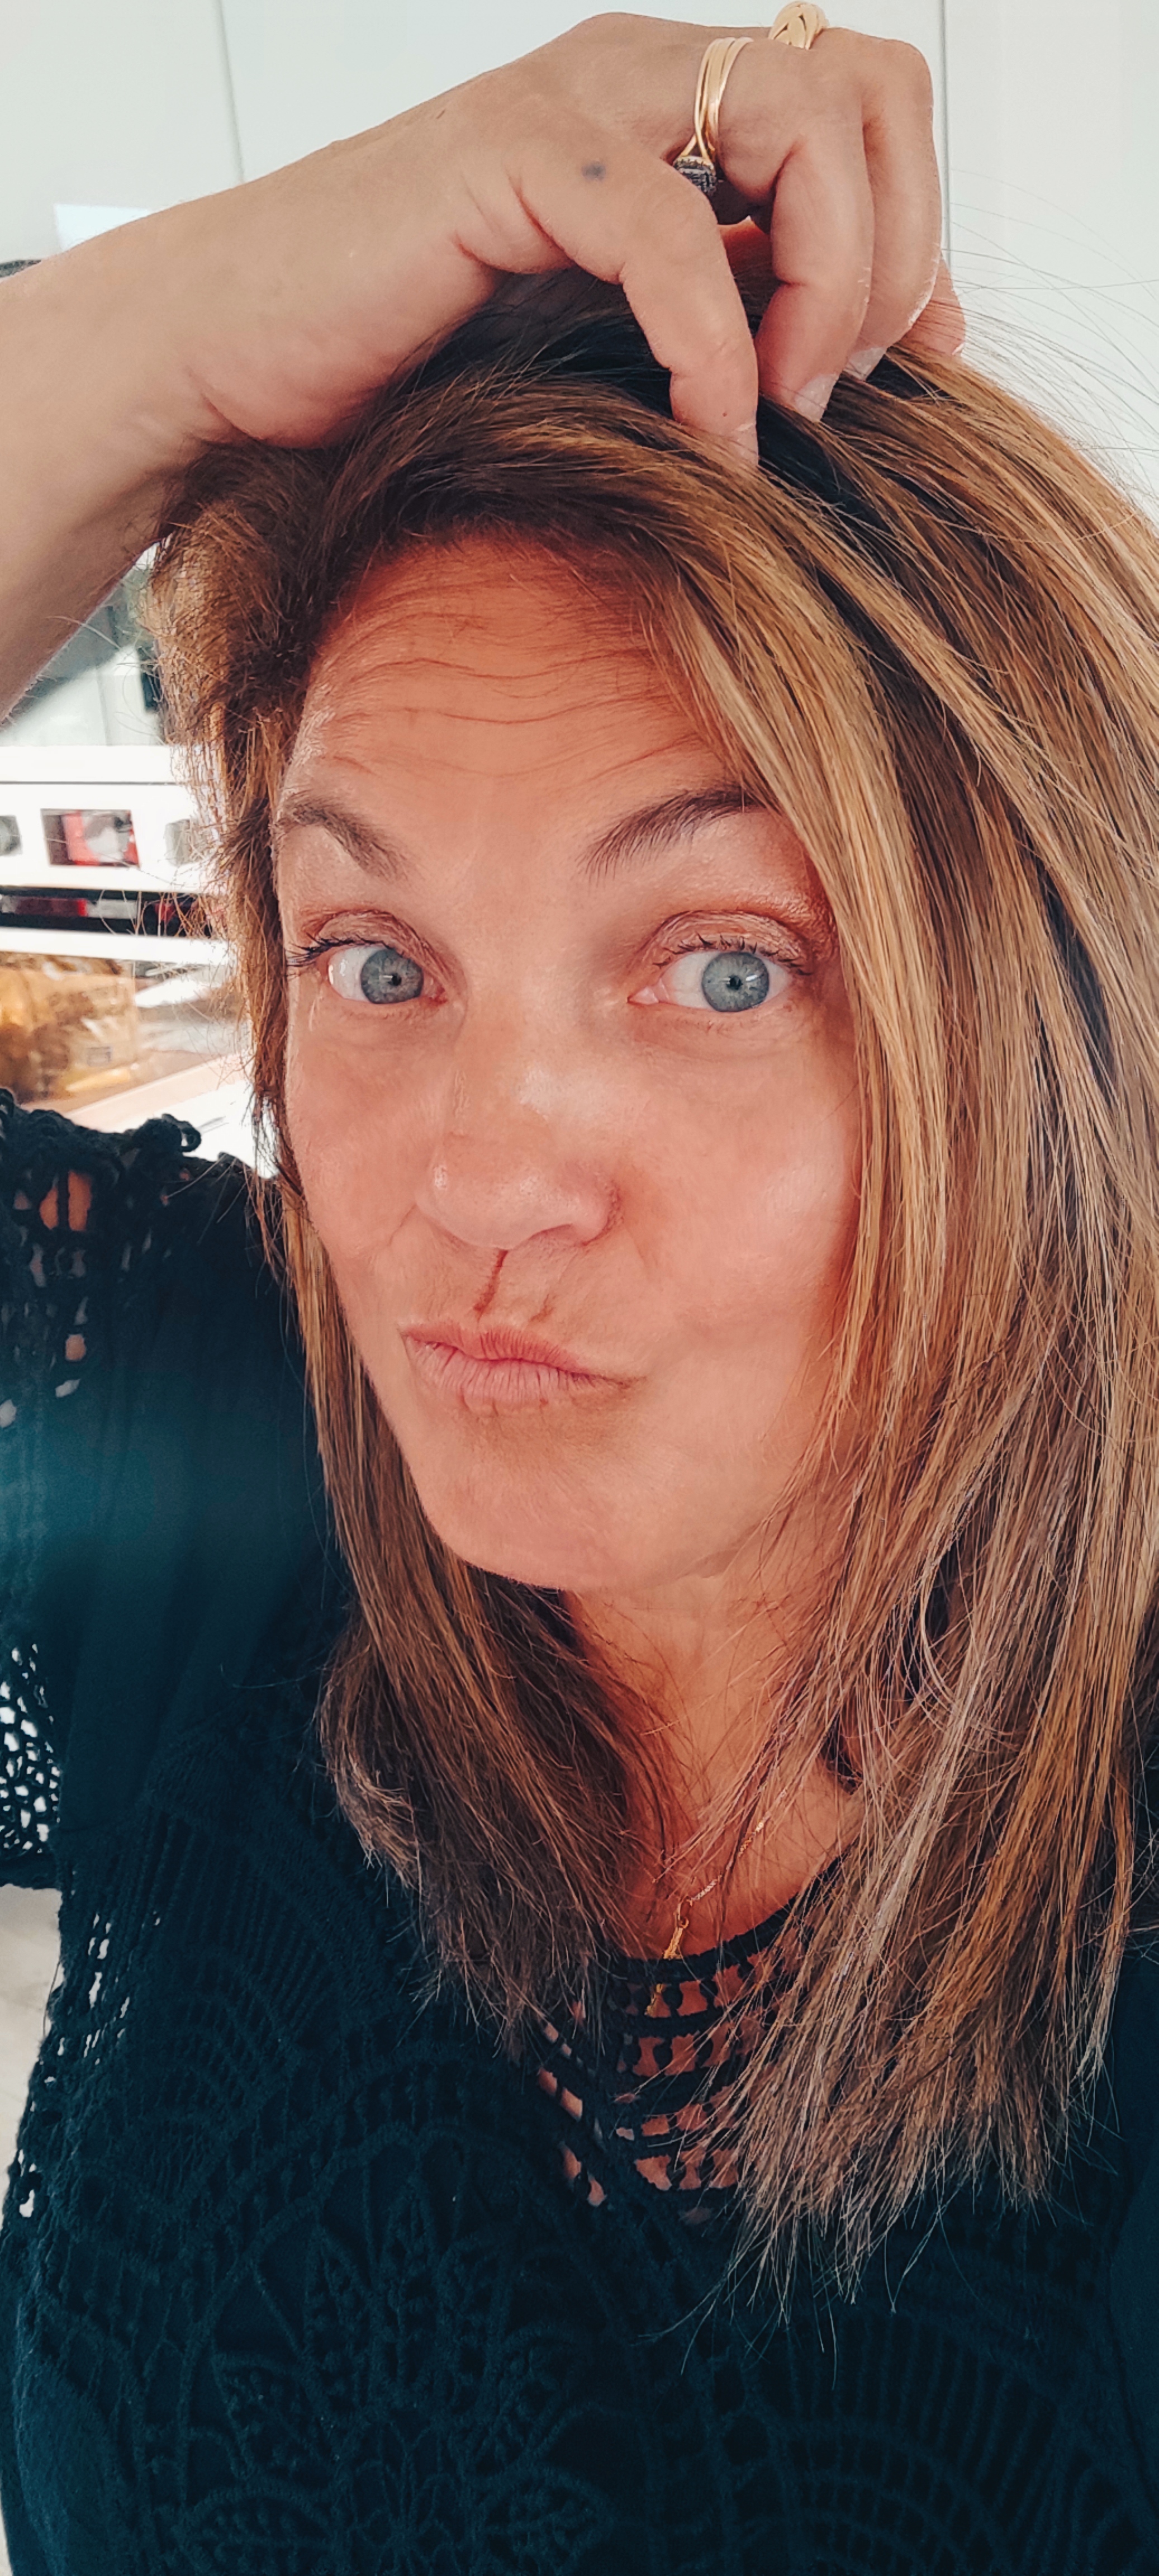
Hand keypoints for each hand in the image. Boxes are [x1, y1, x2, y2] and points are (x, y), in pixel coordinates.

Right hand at [0, 13, 960, 710]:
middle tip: (836, 388)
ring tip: (782, 410)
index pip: (869, 101)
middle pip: (863, 88)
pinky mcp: (512, 163)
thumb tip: (892, 352)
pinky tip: (706, 444)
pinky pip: (675, 233)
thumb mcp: (619, 343)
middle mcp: (637, 71)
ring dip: (824, 282)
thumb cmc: (411, 369)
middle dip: (888, 253)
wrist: (239, 365)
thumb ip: (738, 318)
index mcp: (673, 103)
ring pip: (795, 120)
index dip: (916, 230)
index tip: (898, 365)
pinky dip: (715, 354)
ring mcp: (574, 103)